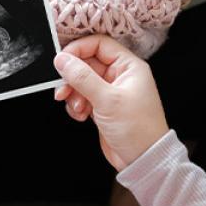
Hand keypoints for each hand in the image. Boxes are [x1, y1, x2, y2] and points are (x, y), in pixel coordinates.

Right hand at [52, 35, 168, 170]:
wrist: (143, 160)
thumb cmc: (137, 130)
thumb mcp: (107, 100)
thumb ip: (82, 77)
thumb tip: (62, 60)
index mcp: (129, 67)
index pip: (99, 45)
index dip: (79, 50)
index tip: (62, 61)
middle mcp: (120, 76)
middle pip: (87, 63)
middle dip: (73, 77)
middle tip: (63, 89)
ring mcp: (111, 92)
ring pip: (82, 81)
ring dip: (74, 93)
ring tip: (76, 107)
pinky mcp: (103, 107)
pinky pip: (83, 97)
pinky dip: (77, 105)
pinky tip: (81, 115)